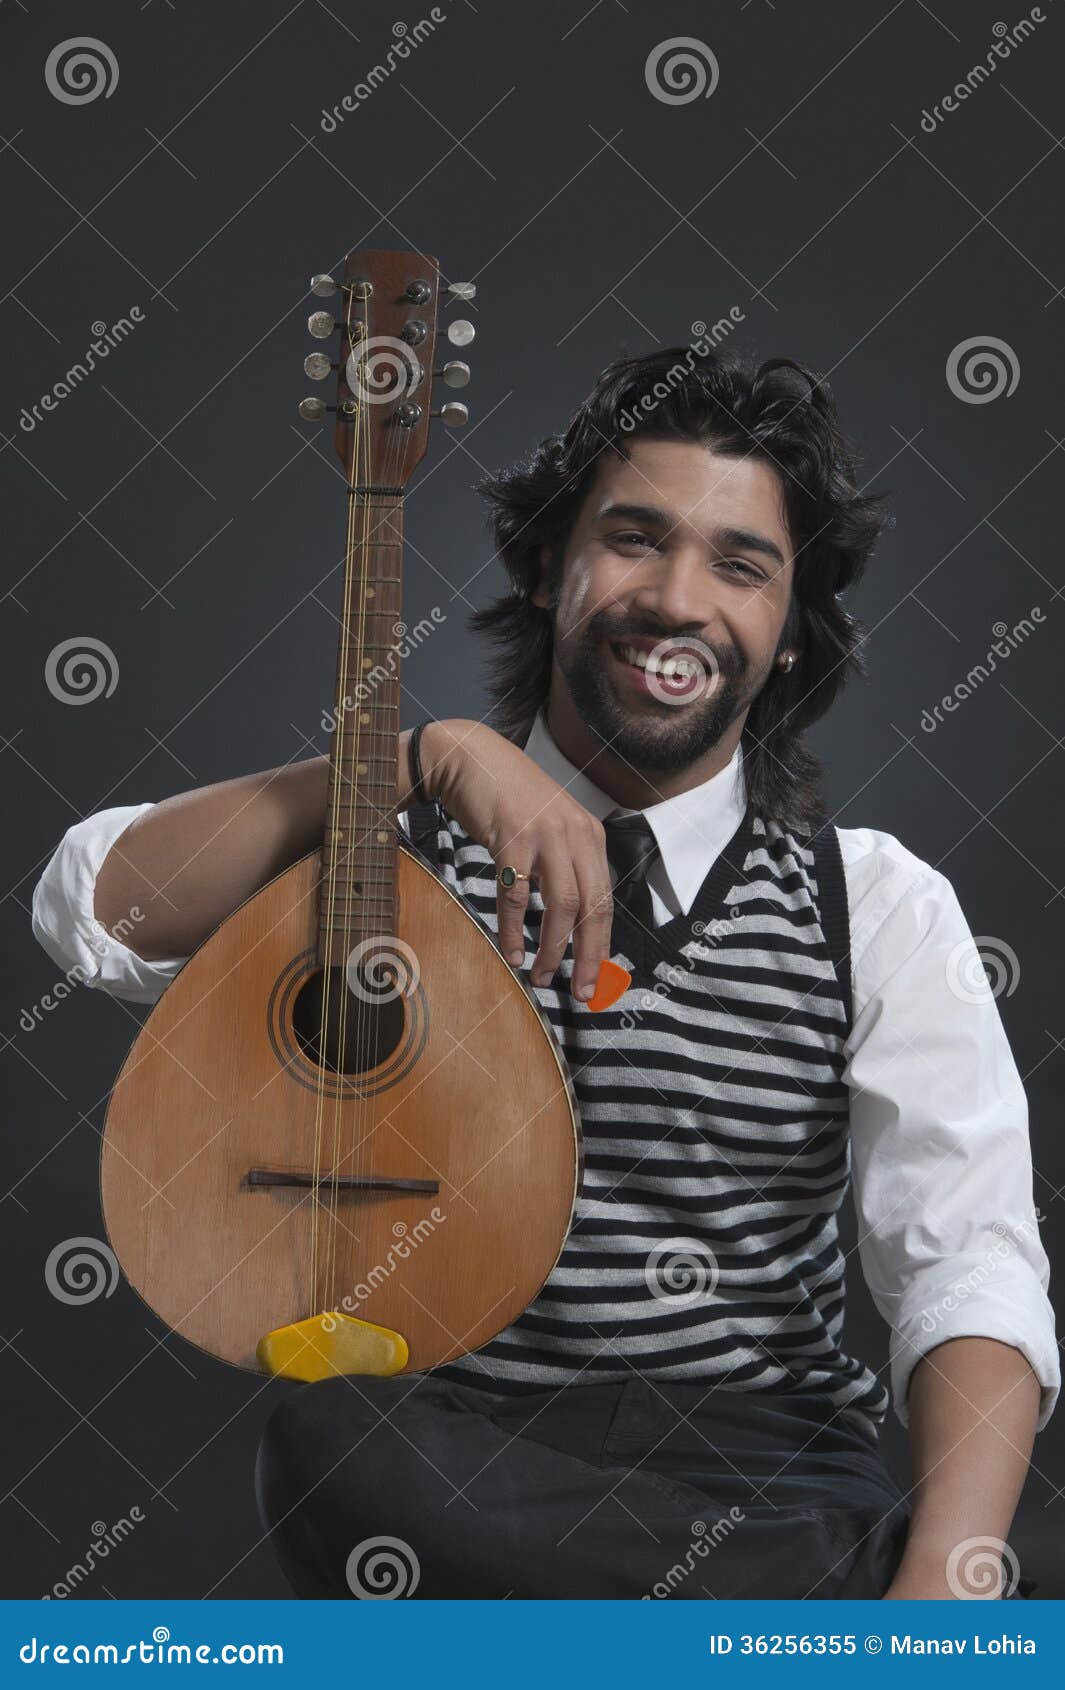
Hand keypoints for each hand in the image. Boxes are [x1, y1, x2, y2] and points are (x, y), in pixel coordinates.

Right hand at [422, 719, 613, 1001]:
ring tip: (543, 976)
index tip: (597, 979)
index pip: (606, 901)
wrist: (470, 759)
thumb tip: (571, 924)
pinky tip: (512, 951)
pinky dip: (514, 929)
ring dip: (554, 948)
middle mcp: (576, 835)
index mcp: (590, 836)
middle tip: (582, 992)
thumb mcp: (550, 829)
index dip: (602, 945)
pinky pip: (517, 895)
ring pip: (562, 906)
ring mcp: (546, 835)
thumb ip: (565, 865)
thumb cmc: (507, 800)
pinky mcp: (513, 836)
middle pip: (592, 908)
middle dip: (589, 956)